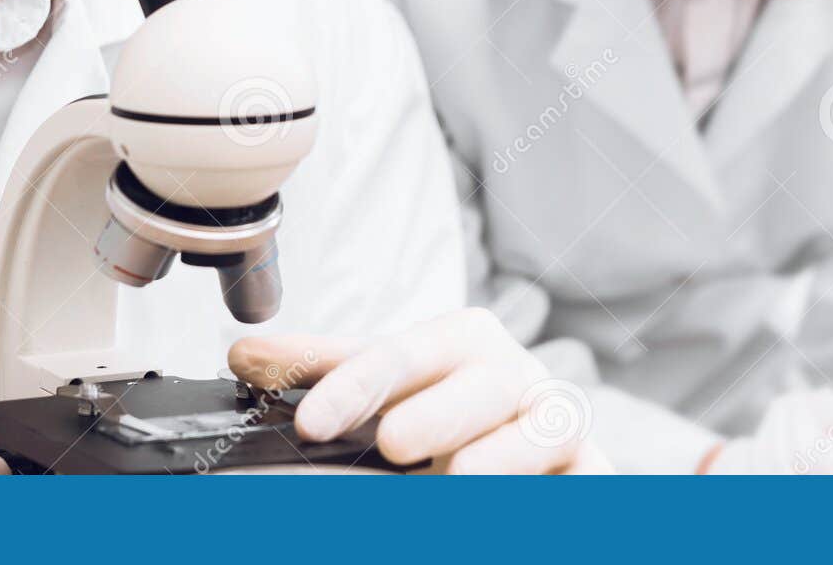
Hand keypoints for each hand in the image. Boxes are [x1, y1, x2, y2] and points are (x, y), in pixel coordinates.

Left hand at [228, 308, 610, 473]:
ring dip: (499, 453)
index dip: (355, 383)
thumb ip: (322, 372)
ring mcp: (554, 414)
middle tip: (395, 444)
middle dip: (435, 412)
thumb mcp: (386, 391)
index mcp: (458, 341)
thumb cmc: (452, 416)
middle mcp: (511, 370)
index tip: (311, 421)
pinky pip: (576, 466)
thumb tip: (244, 353)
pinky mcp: (589, 462)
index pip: (400, 354)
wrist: (531, 459)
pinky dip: (543, 478)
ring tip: (459, 480)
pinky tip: (498, 491)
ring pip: (538, 421)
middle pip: (476, 382)